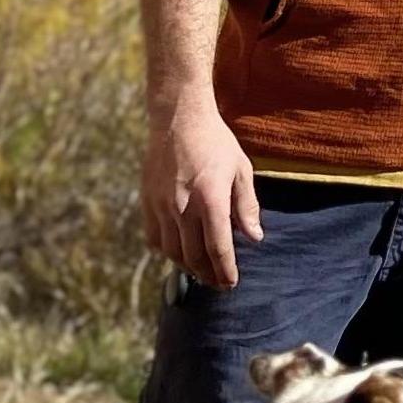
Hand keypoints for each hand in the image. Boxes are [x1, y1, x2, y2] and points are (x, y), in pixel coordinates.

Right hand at [143, 100, 263, 286]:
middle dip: (208, 275)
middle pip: (194, 256)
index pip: (218, 248)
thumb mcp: (241, 170)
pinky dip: (166, 251)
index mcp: (211, 199)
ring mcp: (162, 205)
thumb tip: (254, 237)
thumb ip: (247, 206)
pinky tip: (178, 253)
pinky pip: (154, 237)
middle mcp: (183, 206)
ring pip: (172, 251)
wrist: (178, 118)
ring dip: (187, 267)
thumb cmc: (216, 143)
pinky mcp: (148, 201)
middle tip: (219, 284)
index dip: (225, 270)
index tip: (231, 283)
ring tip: (201, 272)